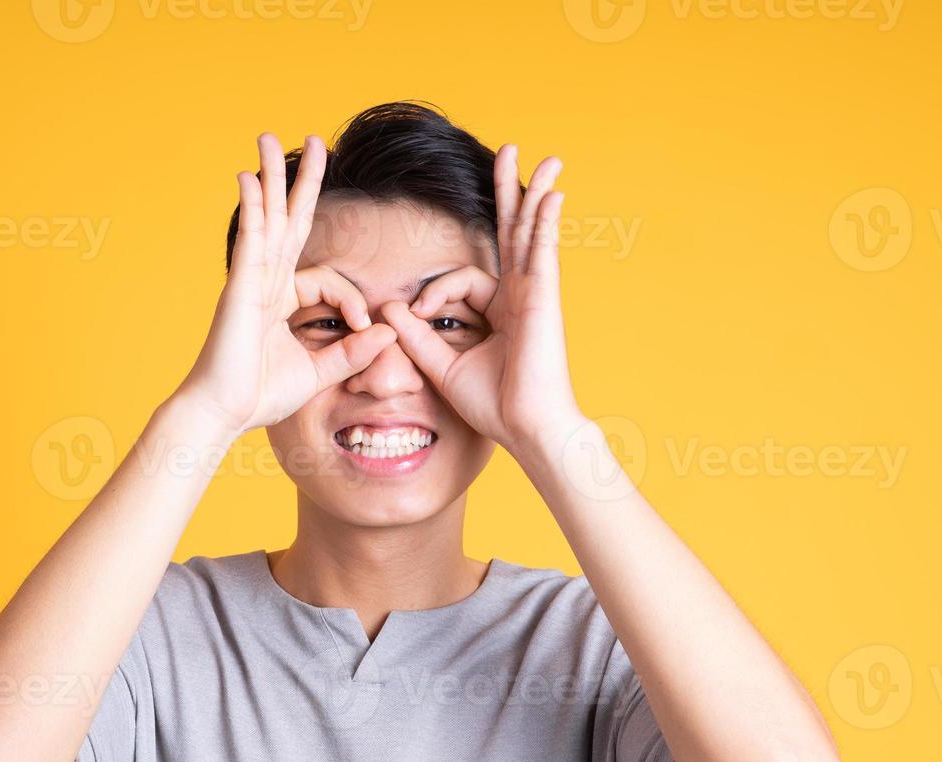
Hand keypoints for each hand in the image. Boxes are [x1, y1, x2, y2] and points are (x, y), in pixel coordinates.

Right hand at [176, 133, 396, 434]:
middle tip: (312, 141)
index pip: (327, 278)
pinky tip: (251, 180)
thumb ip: (352, 352)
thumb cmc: (260, 396)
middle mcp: (264, 283)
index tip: (361, 326)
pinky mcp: (239, 289)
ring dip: (271, 178)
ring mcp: (249, 282)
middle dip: (300, 182)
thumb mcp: (319, 372)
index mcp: (280, 300)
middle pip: (288, 221)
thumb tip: (385, 331)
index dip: (351, 297)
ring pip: (267, 220)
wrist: (222, 414)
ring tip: (268, 139)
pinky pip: (249, 242)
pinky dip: (252, 210)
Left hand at [381, 145, 585, 457]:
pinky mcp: (543, 297)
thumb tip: (391, 308)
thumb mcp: (444, 366)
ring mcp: (534, 293)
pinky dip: (546, 220)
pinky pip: (543, 250)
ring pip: (531, 232)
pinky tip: (550, 193)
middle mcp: (520, 296)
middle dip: (508, 194)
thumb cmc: (494, 405)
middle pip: (511, 233)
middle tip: (507, 153)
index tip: (419, 316)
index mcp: (499, 312)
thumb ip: (418, 336)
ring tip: (546, 159)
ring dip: (533, 193)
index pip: (462, 281)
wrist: (526, 428)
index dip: (435, 294)